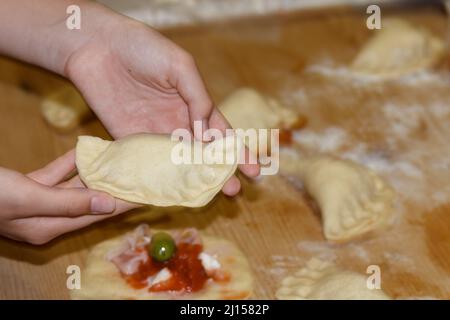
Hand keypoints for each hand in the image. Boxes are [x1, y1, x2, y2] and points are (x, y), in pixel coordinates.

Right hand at [0, 150, 137, 243]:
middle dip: (110, 189)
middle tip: (135, 177)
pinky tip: (84, 152)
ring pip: (71, 187)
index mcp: (48, 227)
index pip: (94, 215)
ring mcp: (35, 202)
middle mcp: (45, 216)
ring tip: (116, 161)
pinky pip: (54, 175)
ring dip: (92, 173)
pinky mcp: (26, 186)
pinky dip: (68, 164)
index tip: (144, 197)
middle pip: (86, 202)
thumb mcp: (29, 200)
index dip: (120, 205)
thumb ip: (67, 203)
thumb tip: (108, 204)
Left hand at [65, 18, 258, 194]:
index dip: (237, 152)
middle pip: (203, 154)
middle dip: (220, 172)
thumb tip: (206, 130)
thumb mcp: (180, 66)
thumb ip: (197, 97)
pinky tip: (174, 194)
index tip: (253, 170)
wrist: (95, 47)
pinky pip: (149, 166)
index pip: (221, 133)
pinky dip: (162, 181)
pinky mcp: (130, 143)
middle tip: (233, 191)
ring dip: (195, 181)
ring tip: (210, 197)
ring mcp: (154, 135)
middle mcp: (177, 123)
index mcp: (194, 103)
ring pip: (179, 165)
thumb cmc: (142, 48)